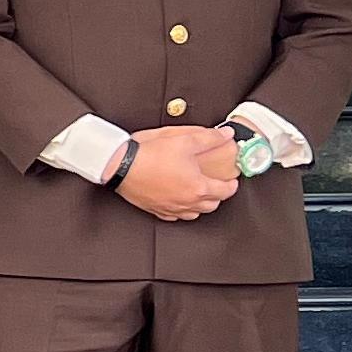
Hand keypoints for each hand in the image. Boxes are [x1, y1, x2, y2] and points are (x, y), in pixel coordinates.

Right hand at [118, 125, 244, 220]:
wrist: (119, 165)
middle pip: (211, 205)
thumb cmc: (149, 154)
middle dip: (218, 196)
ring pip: (194, 214)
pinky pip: (174, 216)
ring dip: (200, 205)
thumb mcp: (183, 140)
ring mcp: (170, 207)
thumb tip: (225, 135)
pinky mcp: (155, 209)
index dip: (232, 185)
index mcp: (198, 187)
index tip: (232, 180)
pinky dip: (180, 210)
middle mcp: (186, 201)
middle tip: (217, 186)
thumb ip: (209, 138)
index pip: (225, 191)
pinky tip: (178, 201)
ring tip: (199, 195)